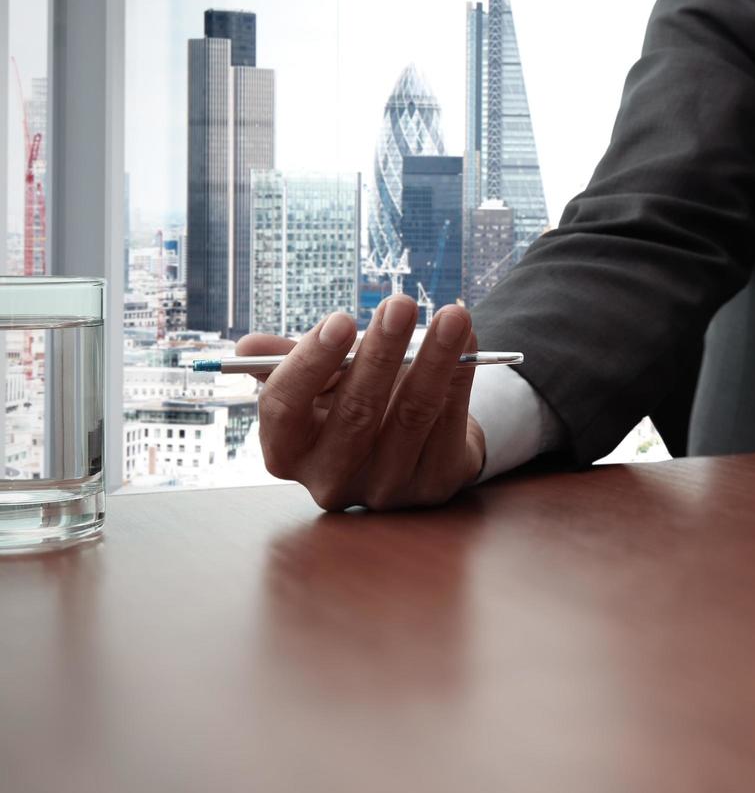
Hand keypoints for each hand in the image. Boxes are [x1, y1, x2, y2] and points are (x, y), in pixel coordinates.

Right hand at [237, 295, 486, 510]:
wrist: (414, 440)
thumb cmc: (356, 401)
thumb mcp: (320, 381)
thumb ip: (290, 360)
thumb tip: (248, 347)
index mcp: (287, 452)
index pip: (283, 408)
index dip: (309, 362)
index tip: (341, 320)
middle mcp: (331, 479)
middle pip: (355, 413)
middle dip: (382, 352)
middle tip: (401, 304)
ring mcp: (385, 488)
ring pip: (412, 415)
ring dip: (435, 359)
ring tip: (452, 315)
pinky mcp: (433, 487)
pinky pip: (449, 423)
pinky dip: (461, 376)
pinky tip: (468, 340)